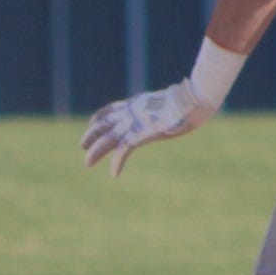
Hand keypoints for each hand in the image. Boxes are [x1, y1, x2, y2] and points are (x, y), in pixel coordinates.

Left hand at [81, 79, 216, 176]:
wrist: (192, 101)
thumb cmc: (190, 102)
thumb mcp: (173, 104)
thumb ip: (166, 109)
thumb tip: (178, 110)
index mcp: (137, 104)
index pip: (112, 109)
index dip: (100, 117)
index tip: (93, 123)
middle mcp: (131, 112)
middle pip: (104, 123)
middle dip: (92, 134)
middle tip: (83, 146)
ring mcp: (134, 123)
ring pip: (108, 138)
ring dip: (96, 151)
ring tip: (88, 163)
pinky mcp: (141, 134)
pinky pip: (123, 150)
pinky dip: (117, 162)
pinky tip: (114, 173)